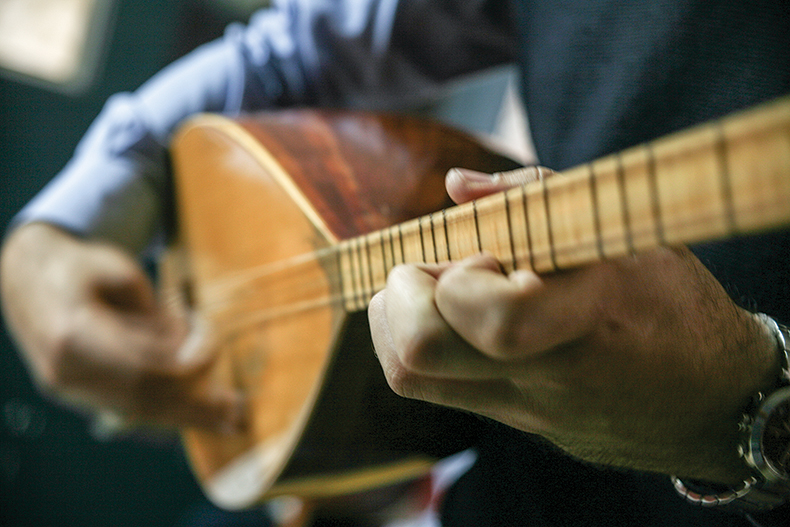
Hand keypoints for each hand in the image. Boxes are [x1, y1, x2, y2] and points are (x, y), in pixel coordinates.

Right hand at [0, 223, 243, 432]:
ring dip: (187, 417)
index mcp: (74, 337)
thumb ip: (153, 313)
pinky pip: (129, 408)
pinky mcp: (79, 393)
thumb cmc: (79, 267)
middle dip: (194, 402)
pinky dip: (167, 413)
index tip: (215, 346)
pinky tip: (200, 418)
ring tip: (228, 421)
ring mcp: (71, 388)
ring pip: (138, 411)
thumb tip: (186, 349)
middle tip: (235, 404)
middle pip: (144, 398)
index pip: (144, 367)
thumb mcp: (120, 272)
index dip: (188, 364)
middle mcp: (67, 372)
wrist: (29, 279)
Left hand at [369, 168, 781, 483]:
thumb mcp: (629, 232)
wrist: (713, 402)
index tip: (480, 252)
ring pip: (411, 377)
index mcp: (590, 315)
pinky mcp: (514, 422)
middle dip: (400, 297)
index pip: (495, 318)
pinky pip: (435, 388)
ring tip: (430, 290)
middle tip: (427, 270)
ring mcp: (525, 408)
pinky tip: (447, 317)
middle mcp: (548, 373)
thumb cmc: (675, 304)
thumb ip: (536, 196)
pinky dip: (417, 343)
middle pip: (421, 354)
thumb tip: (455, 185)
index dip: (460, 277)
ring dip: (396, 321)